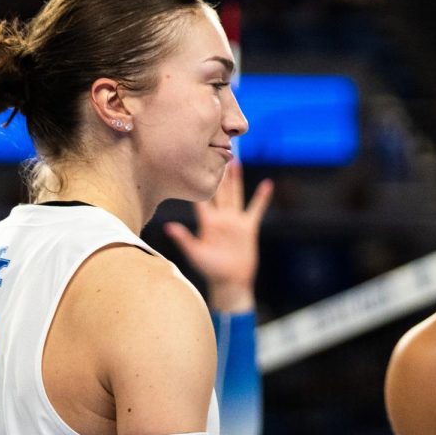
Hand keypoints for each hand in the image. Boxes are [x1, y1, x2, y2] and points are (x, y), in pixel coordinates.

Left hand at [164, 162, 272, 311]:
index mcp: (206, 222)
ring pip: (235, 195)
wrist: (229, 281)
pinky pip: (255, 209)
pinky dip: (261, 198)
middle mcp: (220, 218)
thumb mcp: (196, 253)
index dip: (198, 182)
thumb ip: (184, 239)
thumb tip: (168, 227)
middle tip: (215, 152)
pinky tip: (267, 184)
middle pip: (218, 191)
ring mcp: (234, 221)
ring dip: (235, 180)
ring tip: (235, 162)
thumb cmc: (210, 270)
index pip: (201, 198)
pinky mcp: (248, 227)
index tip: (194, 163)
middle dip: (217, 173)